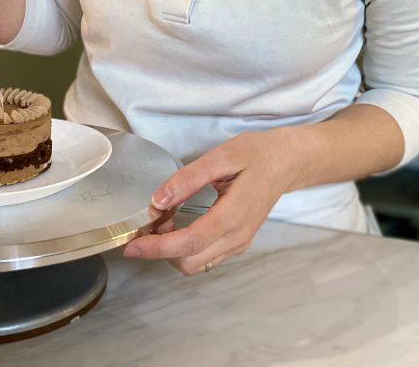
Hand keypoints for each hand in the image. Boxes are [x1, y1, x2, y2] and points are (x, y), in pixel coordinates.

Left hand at [122, 129, 302, 275]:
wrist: (287, 162)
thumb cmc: (257, 154)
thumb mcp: (222, 156)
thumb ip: (189, 178)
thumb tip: (157, 201)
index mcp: (233, 216)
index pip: (188, 243)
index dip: (156, 248)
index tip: (131, 245)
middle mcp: (237, 237)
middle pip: (188, 262)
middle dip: (161, 249)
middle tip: (151, 220)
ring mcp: (239, 243)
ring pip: (195, 264)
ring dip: (172, 250)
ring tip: (165, 220)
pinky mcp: (237, 243)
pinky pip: (205, 257)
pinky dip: (185, 248)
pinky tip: (179, 224)